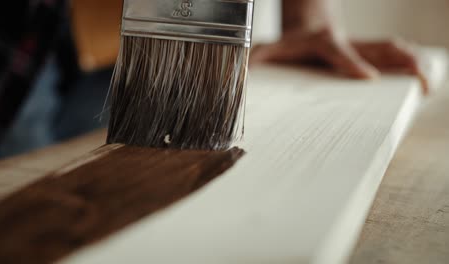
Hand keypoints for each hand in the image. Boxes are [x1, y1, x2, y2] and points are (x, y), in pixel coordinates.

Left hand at [250, 0, 428, 93]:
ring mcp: (359, 47)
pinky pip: (392, 55)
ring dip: (412, 62)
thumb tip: (241, 77)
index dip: (351, 62)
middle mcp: (345, 42)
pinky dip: (409, 64)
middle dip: (399, 60)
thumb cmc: (287, 45)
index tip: (367, 77)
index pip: (337, 50)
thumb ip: (254, 61)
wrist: (304, 29)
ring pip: (391, 49)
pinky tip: (422, 79)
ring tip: (427, 82)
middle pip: (377, 46)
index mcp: (320, 42)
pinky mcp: (366, 53)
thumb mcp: (266, 50)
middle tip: (419, 78)